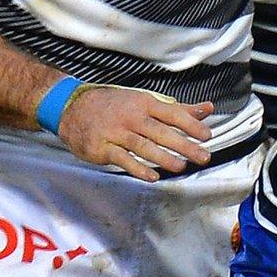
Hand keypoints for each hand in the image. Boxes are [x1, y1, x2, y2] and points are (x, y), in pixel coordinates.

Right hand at [56, 84, 213, 181]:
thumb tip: (207, 109)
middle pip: (160, 132)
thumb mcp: (145, 101)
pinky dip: (137, 168)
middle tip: (203, 156)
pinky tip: (152, 176)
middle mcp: (130, 116)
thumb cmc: (114, 105)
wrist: (69, 106)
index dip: (190, 125)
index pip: (171, 113)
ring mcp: (115, 132)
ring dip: (163, 157)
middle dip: (184, 145)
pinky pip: (122, 159)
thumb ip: (178, 109)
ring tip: (181, 166)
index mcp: (143, 103)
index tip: (206, 136)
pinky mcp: (102, 147)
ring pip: (142, 146)